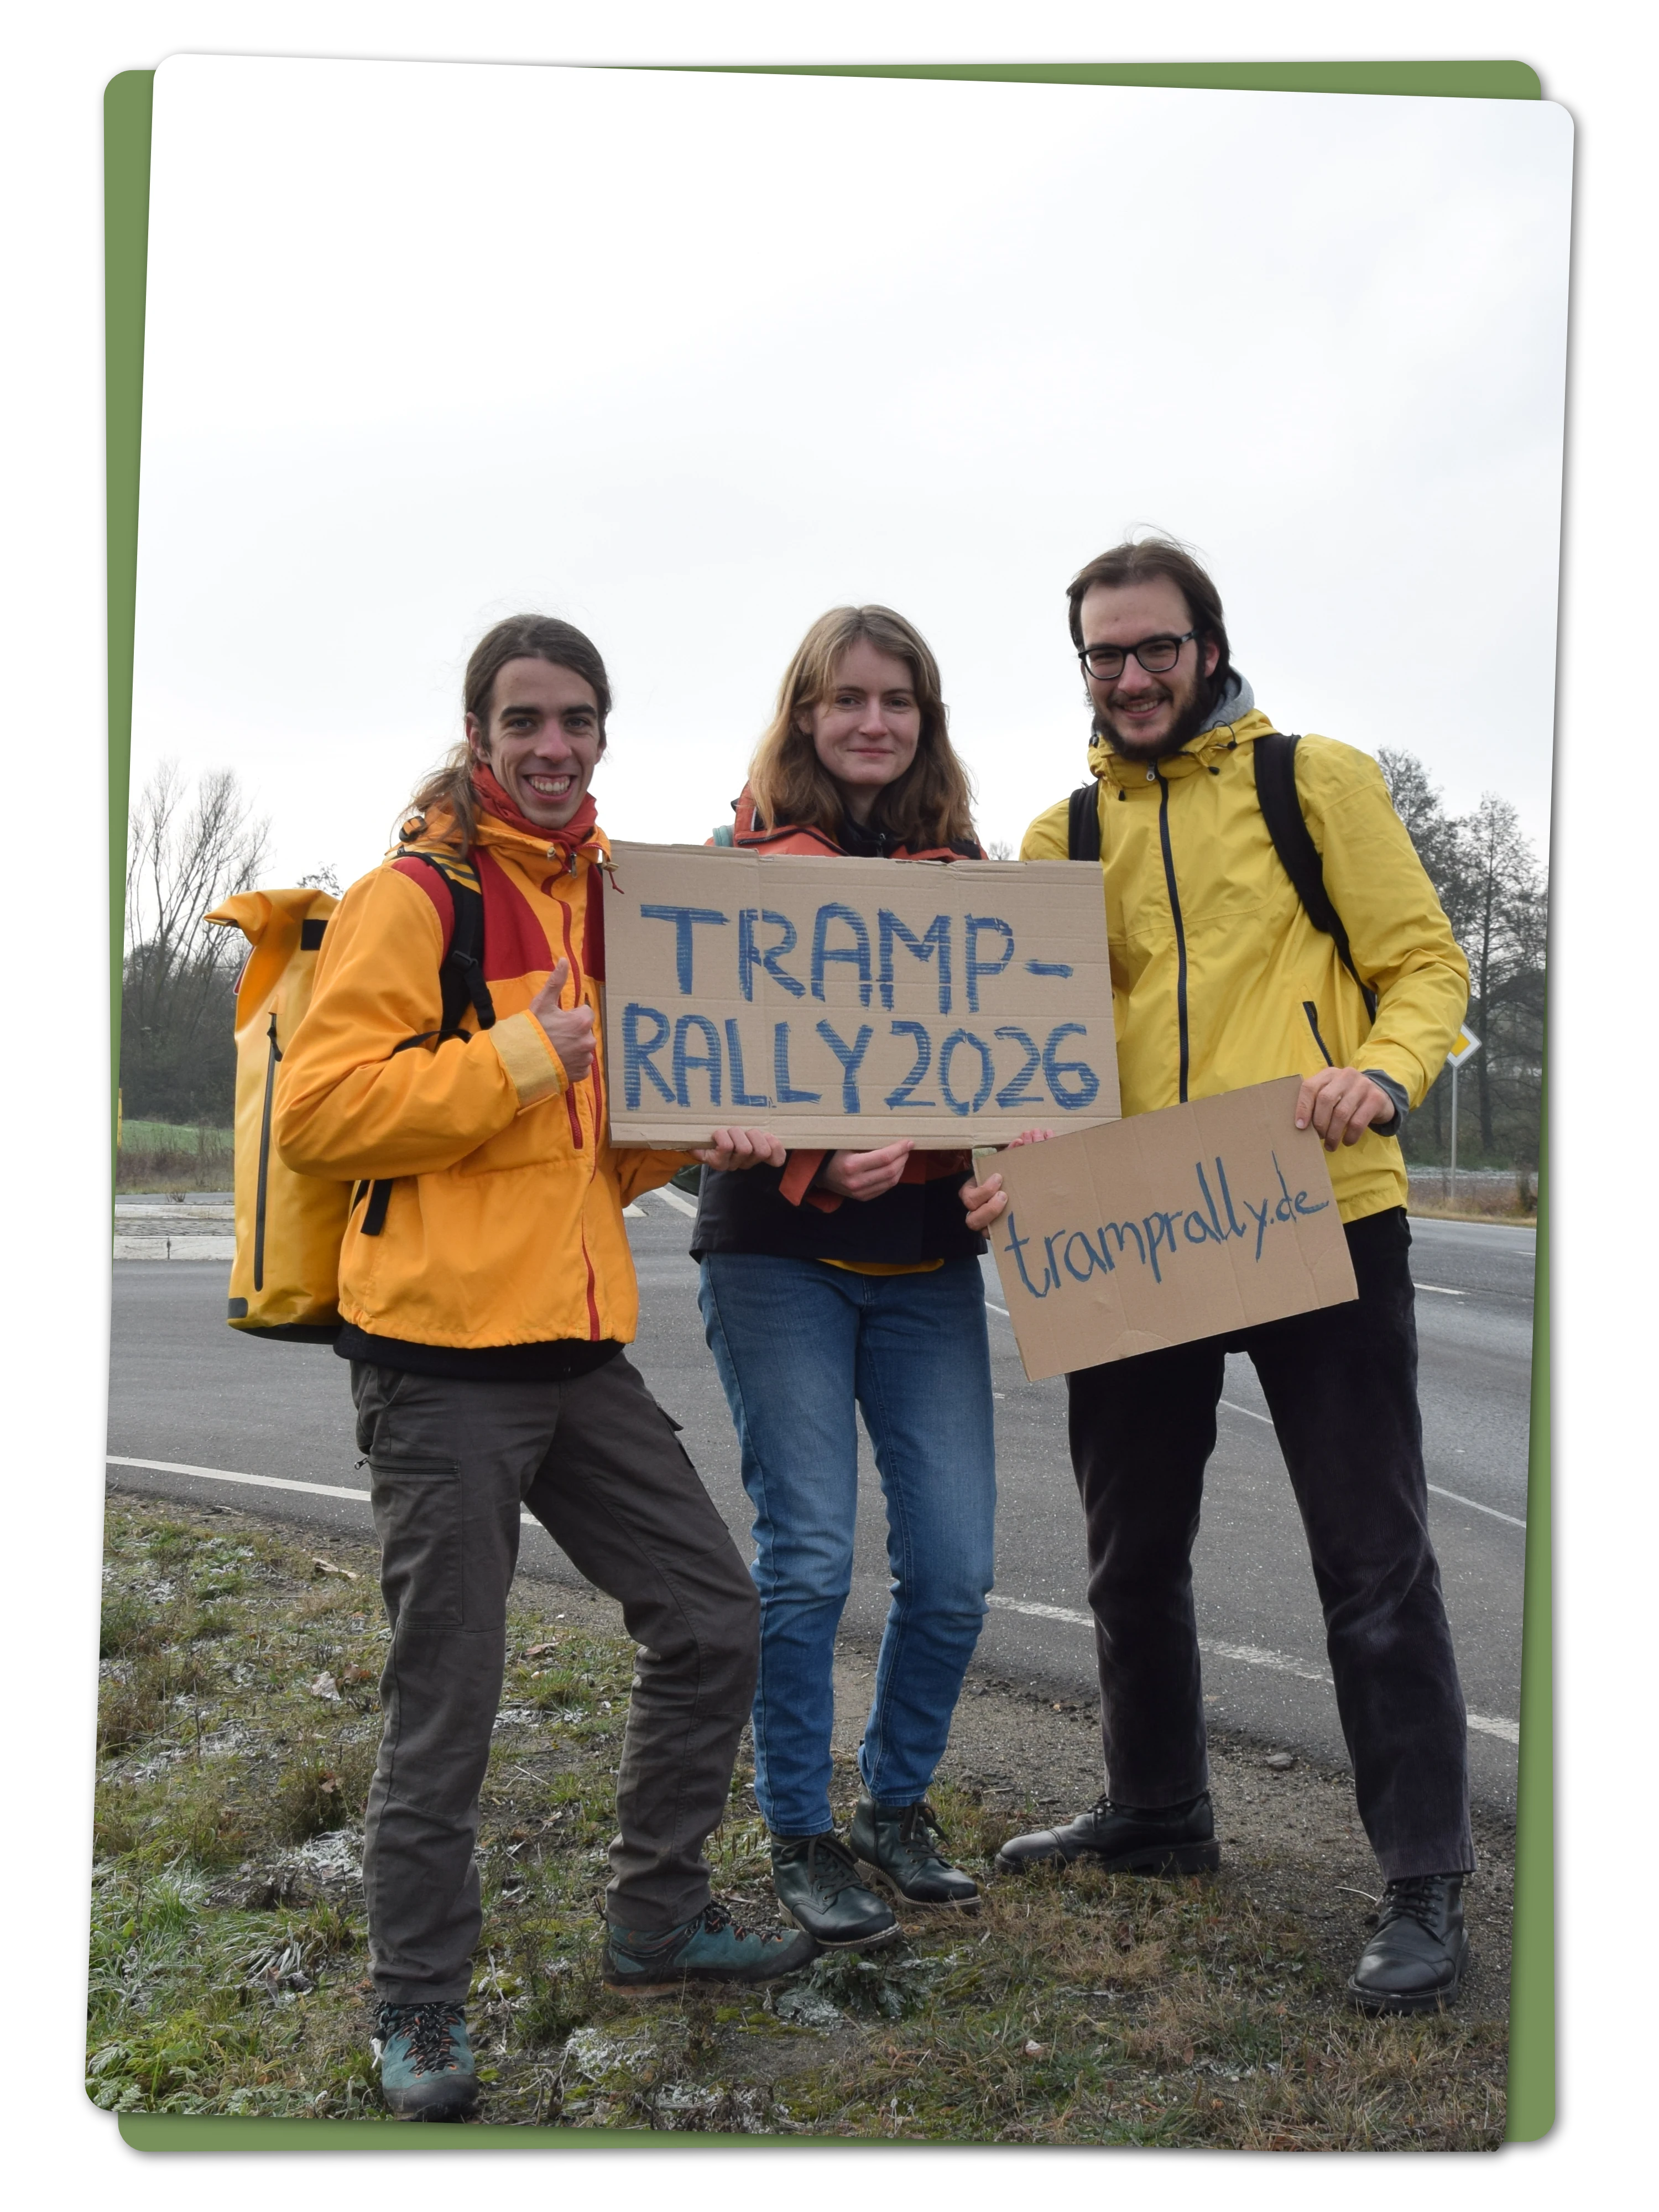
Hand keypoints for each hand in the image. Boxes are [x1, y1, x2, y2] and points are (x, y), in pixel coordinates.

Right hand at [529, 959, 594, 1083]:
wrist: (521, 1060)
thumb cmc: (532, 1030)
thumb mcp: (542, 1002)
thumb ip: (556, 981)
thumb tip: (564, 960)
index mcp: (582, 1022)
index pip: (586, 1013)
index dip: (572, 1015)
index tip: (558, 1020)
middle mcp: (588, 1041)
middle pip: (585, 1031)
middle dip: (573, 1031)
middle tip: (554, 1035)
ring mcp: (585, 1059)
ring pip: (583, 1048)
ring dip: (573, 1047)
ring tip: (555, 1048)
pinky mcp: (581, 1074)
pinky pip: (581, 1065)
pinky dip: (572, 1063)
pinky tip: (558, 1060)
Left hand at [692, 1129, 787, 1171]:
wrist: (695, 1134)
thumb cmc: (724, 1128)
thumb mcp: (744, 1126)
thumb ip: (760, 1131)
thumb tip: (775, 1141)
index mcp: (756, 1155)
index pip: (777, 1158)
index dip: (776, 1147)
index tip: (769, 1135)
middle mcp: (745, 1163)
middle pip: (762, 1151)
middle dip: (753, 1135)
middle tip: (742, 1130)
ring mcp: (730, 1165)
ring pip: (745, 1148)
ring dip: (736, 1133)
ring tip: (728, 1131)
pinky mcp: (715, 1163)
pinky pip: (727, 1147)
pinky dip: (721, 1136)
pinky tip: (716, 1135)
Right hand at [818, 1140, 912, 1200]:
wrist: (820, 1174)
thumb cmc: (834, 1153)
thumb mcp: (846, 1143)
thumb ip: (867, 1141)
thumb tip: (892, 1135)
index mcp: (851, 1166)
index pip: (884, 1158)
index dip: (899, 1149)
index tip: (908, 1142)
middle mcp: (856, 1182)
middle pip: (890, 1171)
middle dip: (903, 1158)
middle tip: (907, 1148)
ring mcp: (859, 1193)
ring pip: (890, 1181)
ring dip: (901, 1168)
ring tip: (903, 1156)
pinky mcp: (862, 1198)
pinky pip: (884, 1188)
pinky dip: (893, 1177)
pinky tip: (895, 1167)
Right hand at [959, 1128, 1051, 1230]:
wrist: (1011, 1192)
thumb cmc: (1003, 1178)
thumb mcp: (1002, 1166)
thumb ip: (1008, 1155)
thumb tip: (1020, 1142)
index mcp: (972, 1194)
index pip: (969, 1198)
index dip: (983, 1190)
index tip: (999, 1177)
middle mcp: (976, 1213)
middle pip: (972, 1221)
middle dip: (989, 1208)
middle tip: (1005, 1195)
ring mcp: (987, 1226)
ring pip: (984, 1233)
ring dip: (998, 1221)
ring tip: (1012, 1207)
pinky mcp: (999, 1234)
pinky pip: (1001, 1238)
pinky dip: (1012, 1231)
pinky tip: (1024, 1225)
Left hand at [1294, 1066, 1392, 1151]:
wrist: (1380, 1096)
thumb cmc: (1347, 1099)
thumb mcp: (1332, 1094)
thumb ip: (1317, 1102)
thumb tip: (1300, 1126)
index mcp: (1329, 1074)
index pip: (1310, 1087)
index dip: (1303, 1107)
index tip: (1300, 1126)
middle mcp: (1346, 1075)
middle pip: (1325, 1100)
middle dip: (1319, 1123)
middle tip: (1319, 1137)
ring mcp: (1363, 1085)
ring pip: (1341, 1113)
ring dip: (1333, 1134)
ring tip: (1330, 1145)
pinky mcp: (1376, 1099)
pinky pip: (1358, 1122)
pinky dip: (1350, 1136)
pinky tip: (1346, 1142)